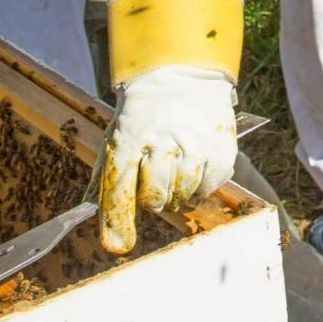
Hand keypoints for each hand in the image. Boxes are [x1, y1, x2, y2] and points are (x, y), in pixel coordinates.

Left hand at [99, 64, 236, 254]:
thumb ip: (108, 182)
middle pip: (154, 198)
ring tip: (175, 170)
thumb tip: (103, 227)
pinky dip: (199, 187)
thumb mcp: (116, 138)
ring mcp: (193, 145)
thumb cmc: (143, 117)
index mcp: (128, 139)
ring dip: (176, 192)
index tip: (118, 245)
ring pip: (182, 195)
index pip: (120, 187)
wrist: (181, 76)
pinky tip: (193, 167)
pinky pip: (207, 189)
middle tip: (153, 181)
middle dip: (151, 198)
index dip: (117, 220)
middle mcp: (161, 142)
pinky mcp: (219, 150)